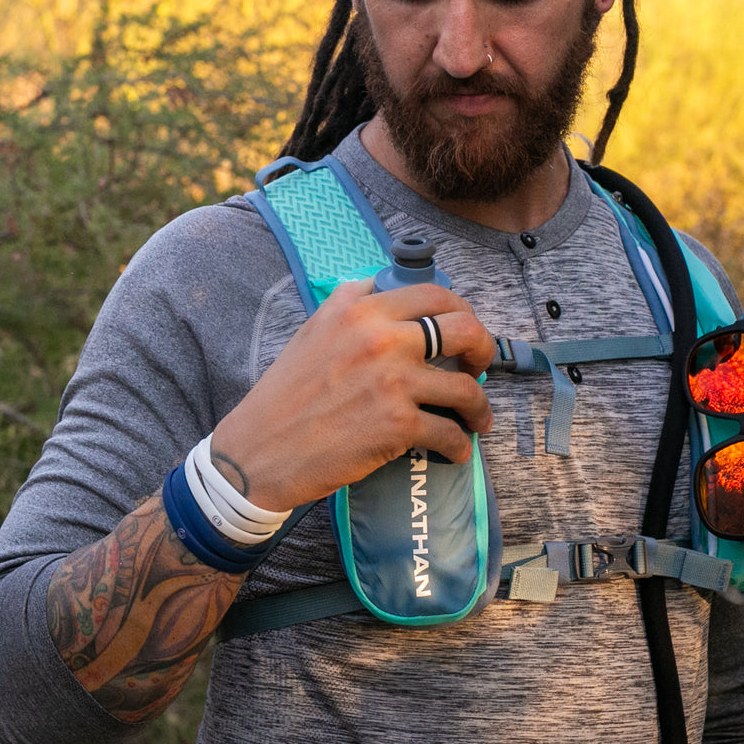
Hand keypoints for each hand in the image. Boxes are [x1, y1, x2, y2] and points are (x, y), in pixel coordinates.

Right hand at [211, 279, 495, 511]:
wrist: (260, 450)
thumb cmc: (285, 396)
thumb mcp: (314, 332)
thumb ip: (353, 307)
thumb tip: (391, 293)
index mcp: (359, 309)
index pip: (433, 293)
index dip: (460, 310)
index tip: (463, 331)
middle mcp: (379, 338)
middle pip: (464, 328)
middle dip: (483, 349)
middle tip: (479, 367)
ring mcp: (392, 382)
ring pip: (466, 388)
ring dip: (480, 407)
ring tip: (476, 419)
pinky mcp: (397, 426)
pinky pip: (451, 433)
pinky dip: (460, 446)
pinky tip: (455, 450)